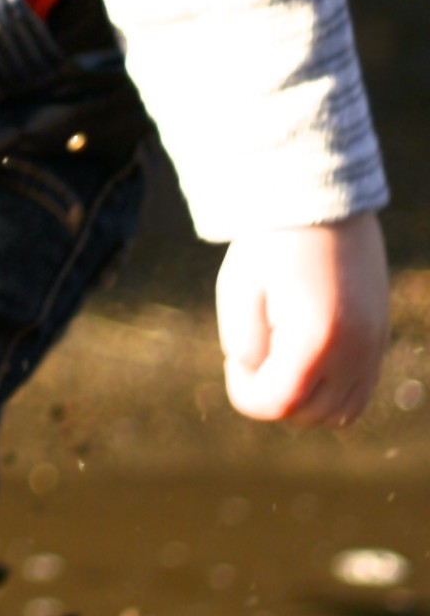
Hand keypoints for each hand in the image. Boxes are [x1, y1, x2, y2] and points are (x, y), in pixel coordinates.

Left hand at [216, 212, 389, 425]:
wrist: (320, 201)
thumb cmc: (270, 244)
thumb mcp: (238, 291)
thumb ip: (245, 344)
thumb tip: (260, 376)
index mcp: (316, 336)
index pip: (278, 403)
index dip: (245, 392)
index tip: (234, 359)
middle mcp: (355, 348)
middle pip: (309, 414)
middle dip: (274, 395)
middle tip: (257, 351)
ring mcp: (374, 344)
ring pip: (341, 412)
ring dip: (305, 399)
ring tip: (282, 355)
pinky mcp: (380, 336)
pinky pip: (361, 390)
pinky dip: (332, 389)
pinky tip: (305, 356)